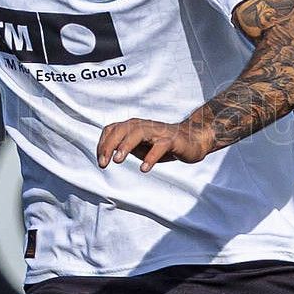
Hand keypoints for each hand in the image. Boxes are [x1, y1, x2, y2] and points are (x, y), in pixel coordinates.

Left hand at [96, 118, 213, 172]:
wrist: (192, 140)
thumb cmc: (162, 143)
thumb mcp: (140, 145)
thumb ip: (124, 147)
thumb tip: (105, 155)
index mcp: (134, 126)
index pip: (112, 129)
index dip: (103, 144)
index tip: (101, 161)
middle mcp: (144, 125)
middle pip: (122, 129)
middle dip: (110, 145)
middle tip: (103, 163)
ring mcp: (158, 132)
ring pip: (138, 133)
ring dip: (125, 146)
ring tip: (117, 160)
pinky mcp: (172, 140)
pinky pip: (160, 146)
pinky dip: (150, 157)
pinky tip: (144, 168)